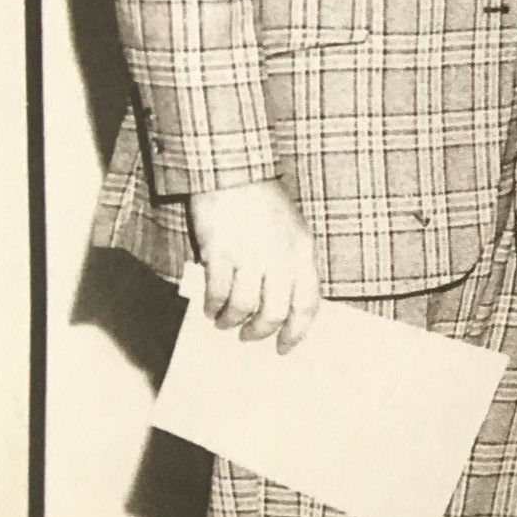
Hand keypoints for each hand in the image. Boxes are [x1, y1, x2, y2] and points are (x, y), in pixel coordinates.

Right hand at [187, 178, 322, 353]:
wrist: (234, 169)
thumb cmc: (263, 200)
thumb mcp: (292, 229)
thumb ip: (290, 263)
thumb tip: (278, 305)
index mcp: (303, 251)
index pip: (307, 303)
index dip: (297, 331)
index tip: (285, 347)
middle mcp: (280, 256)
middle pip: (274, 312)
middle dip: (260, 332)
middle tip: (248, 337)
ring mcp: (250, 254)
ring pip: (244, 307)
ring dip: (231, 321)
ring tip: (224, 322)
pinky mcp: (221, 251)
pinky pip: (217, 292)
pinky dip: (212, 305)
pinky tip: (209, 307)